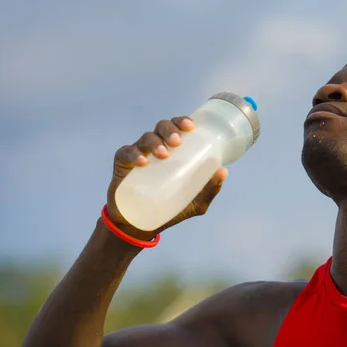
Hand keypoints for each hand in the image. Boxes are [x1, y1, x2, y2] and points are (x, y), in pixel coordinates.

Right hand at [106, 116, 227, 239]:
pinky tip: (142, 162)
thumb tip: (223, 171)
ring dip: (155, 142)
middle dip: (170, 129)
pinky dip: (134, 154)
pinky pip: (126, 152)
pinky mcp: (122, 164)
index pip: (177, 128)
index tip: (191, 126)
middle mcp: (155, 147)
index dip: (182, 121)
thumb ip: (208, 189)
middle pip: (161, 127)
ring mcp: (138, 154)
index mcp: (173, 150)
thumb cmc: (169, 208)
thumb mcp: (194, 203)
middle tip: (177, 141)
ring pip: (146, 137)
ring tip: (164, 154)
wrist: (140, 225)